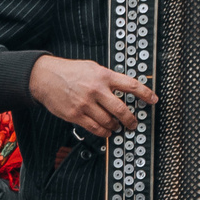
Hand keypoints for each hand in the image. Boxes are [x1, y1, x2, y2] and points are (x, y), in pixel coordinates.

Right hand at [29, 53, 155, 138]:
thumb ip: (107, 78)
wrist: (46, 77)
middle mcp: (96, 90)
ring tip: (116, 126)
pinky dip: (103, 132)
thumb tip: (123, 88)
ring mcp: (86, 104)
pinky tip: (106, 131)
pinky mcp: (76, 115)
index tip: (153, 100)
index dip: (146, 93)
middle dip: (130, 119)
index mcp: (103, 76)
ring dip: (115, 126)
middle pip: (121, 109)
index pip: (131, 85)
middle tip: (133, 124)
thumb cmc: (69, 72)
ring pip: (108, 121)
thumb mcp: (92, 67)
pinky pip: (95, 128)